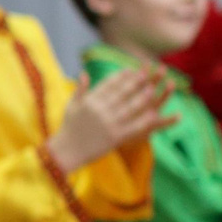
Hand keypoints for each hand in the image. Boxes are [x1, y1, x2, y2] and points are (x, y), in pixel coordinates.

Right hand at [49, 64, 173, 172]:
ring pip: (129, 107)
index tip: (129, 70)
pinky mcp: (115, 137)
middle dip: (133, 82)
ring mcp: (108, 123)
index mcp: (89, 101)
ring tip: (151, 88)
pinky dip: (144, 120)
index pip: (107, 85)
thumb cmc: (69, 128)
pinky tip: (153, 114)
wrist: (67, 152)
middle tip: (145, 74)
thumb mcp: (71, 106)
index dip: (119, 76)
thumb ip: (80, 90)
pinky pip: (133, 126)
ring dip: (142, 97)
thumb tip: (84, 73)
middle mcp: (99, 110)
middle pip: (121, 93)